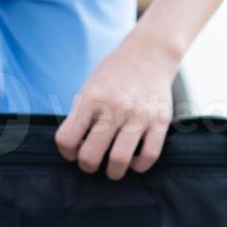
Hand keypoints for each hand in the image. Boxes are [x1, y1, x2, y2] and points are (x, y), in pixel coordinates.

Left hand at [56, 34, 177, 179]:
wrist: (149, 53)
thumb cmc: (114, 75)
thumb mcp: (89, 88)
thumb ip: (80, 116)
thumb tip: (73, 149)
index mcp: (91, 99)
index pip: (67, 140)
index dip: (67, 152)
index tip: (74, 150)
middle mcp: (114, 107)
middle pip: (90, 156)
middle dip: (88, 166)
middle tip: (92, 162)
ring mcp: (139, 115)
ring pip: (119, 161)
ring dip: (113, 172)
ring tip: (113, 168)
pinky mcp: (160, 121)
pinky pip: (148, 156)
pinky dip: (139, 166)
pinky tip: (134, 160)